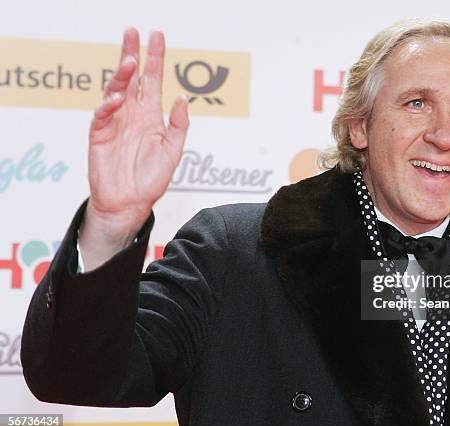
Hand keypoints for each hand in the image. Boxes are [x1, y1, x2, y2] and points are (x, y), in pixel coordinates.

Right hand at [87, 28, 188, 232]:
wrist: (130, 203)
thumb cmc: (151, 179)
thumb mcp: (173, 151)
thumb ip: (179, 125)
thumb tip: (183, 98)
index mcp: (151, 115)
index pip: (152, 80)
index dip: (155, 58)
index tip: (157, 36)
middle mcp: (132, 114)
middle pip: (130, 77)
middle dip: (131, 53)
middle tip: (132, 32)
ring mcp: (115, 122)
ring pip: (115, 90)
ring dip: (121, 75)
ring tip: (130, 62)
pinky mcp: (100, 134)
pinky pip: (102, 115)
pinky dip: (108, 104)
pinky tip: (116, 97)